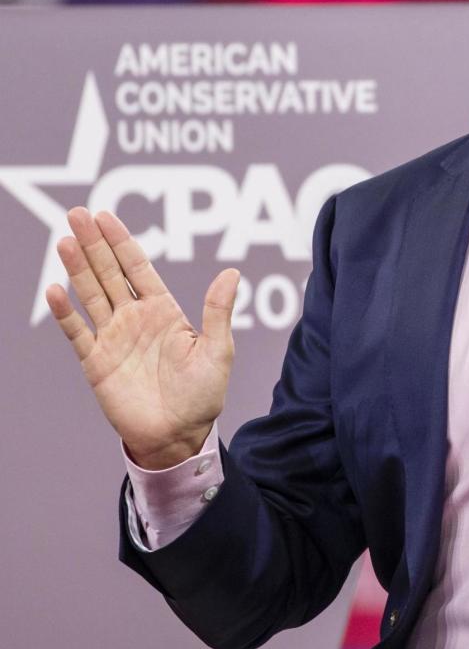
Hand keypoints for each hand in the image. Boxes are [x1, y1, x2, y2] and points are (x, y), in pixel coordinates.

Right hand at [45, 207, 239, 469]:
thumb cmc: (203, 394)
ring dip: (77, 268)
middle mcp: (134, 319)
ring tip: (64, 240)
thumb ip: (218, 312)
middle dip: (93, 244)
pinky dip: (66, 313)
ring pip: (91, 295)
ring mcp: (113, 338)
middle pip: (109, 273)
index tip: (105, 216)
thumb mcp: (218, 350)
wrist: (179, 435)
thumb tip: (232, 272)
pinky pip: (78, 333)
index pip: (138, 268)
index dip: (121, 241)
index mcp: (163, 311)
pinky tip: (56, 290)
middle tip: (76, 213)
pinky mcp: (97, 362)